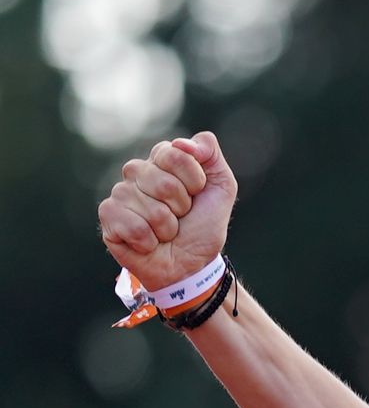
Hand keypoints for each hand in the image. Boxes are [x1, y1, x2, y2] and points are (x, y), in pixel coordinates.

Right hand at [97, 131, 237, 290]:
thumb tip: (185, 143)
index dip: (194, 181)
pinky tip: (148, 243)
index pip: (175, 154)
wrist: (191, 264)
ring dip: (167, 228)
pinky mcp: (108, 216)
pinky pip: (130, 225)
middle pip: (163, 182)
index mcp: (161, 160)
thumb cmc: (203, 227)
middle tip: (180, 217)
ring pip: (151, 208)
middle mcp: (137, 172)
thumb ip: (211, 156)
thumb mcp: (221, 189)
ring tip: (165, 232)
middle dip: (181, 207)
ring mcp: (120, 193)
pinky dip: (148, 240)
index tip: (197, 195)